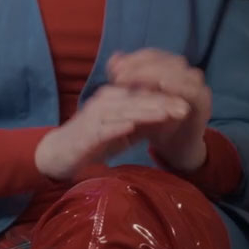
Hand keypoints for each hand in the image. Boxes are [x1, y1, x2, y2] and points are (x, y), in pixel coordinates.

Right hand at [34, 84, 189, 180]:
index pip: (143, 94)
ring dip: (145, 112)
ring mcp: (93, 118)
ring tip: (167, 114)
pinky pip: (103, 129)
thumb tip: (173, 116)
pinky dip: (117, 126)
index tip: (188, 102)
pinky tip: (132, 126)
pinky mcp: (85, 134)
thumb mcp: (126, 130)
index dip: (166, 97)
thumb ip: (146, 122)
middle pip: (136, 100)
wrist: (60, 154)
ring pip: (123, 111)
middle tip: (185, 107)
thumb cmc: (95, 141)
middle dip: (162, 103)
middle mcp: (104, 102)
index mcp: (114, 97)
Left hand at [107, 49, 211, 171]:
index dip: (132, 59)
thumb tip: (114, 58)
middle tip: (118, 76)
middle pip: (165, 60)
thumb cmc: (154, 122)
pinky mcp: (204, 102)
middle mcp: (185, 73)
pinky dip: (177, 86)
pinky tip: (161, 87)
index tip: (113, 69)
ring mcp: (197, 86)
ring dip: (154, 74)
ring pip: (178, 70)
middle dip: (140, 66)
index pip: (152, 55)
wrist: (174, 147)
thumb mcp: (136, 100)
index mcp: (170, 69)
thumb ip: (125, 79)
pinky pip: (193, 90)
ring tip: (134, 82)